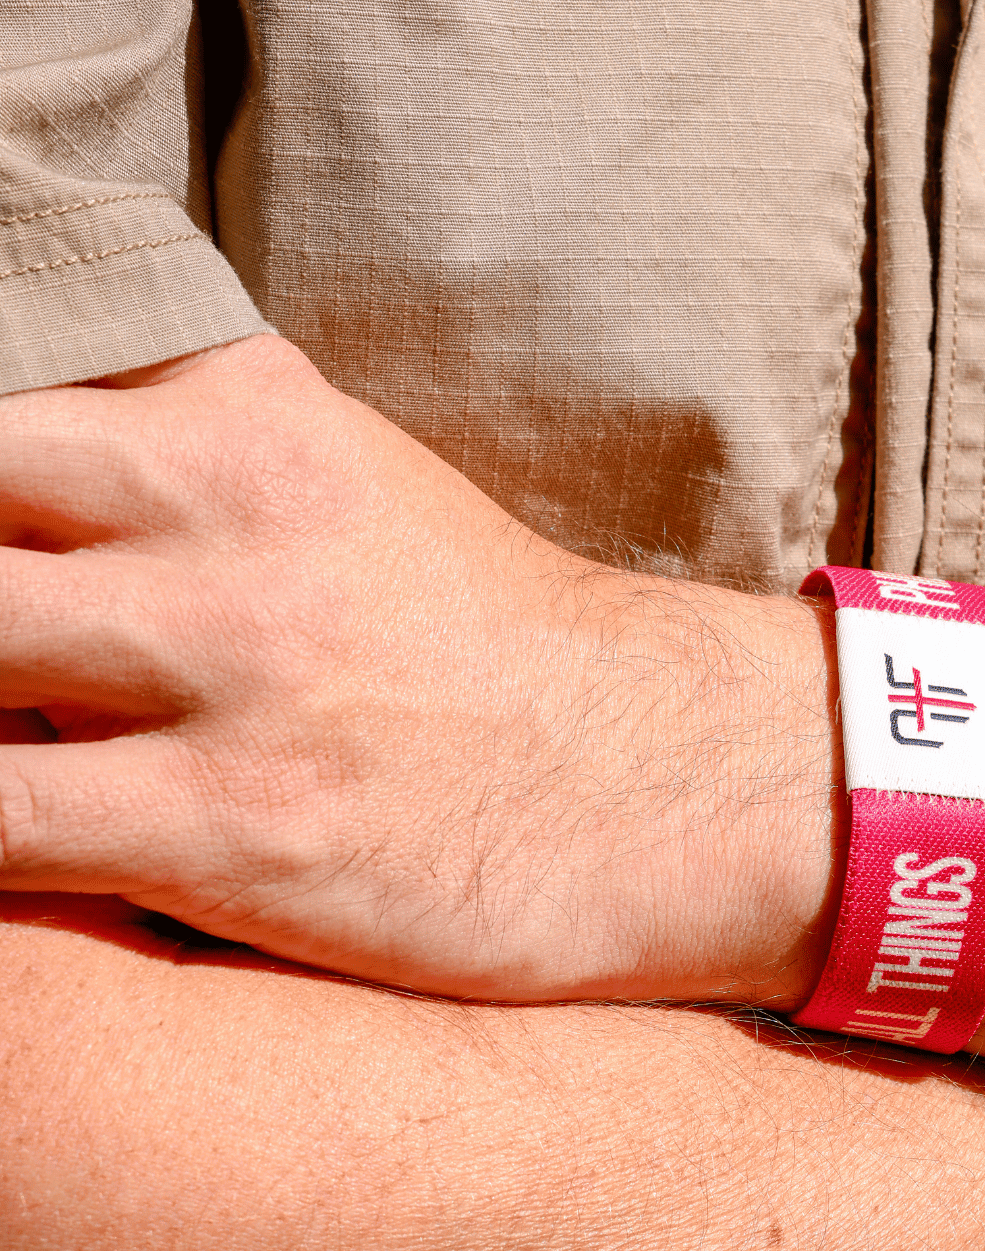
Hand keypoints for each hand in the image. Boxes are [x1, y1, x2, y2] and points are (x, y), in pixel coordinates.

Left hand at [0, 337, 836, 1000]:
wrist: (654, 780)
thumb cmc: (483, 652)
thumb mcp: (346, 486)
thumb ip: (175, 456)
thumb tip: (10, 493)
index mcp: (245, 414)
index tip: (5, 541)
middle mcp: (227, 513)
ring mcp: (233, 663)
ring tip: (10, 723)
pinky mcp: (236, 821)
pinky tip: (9, 837)